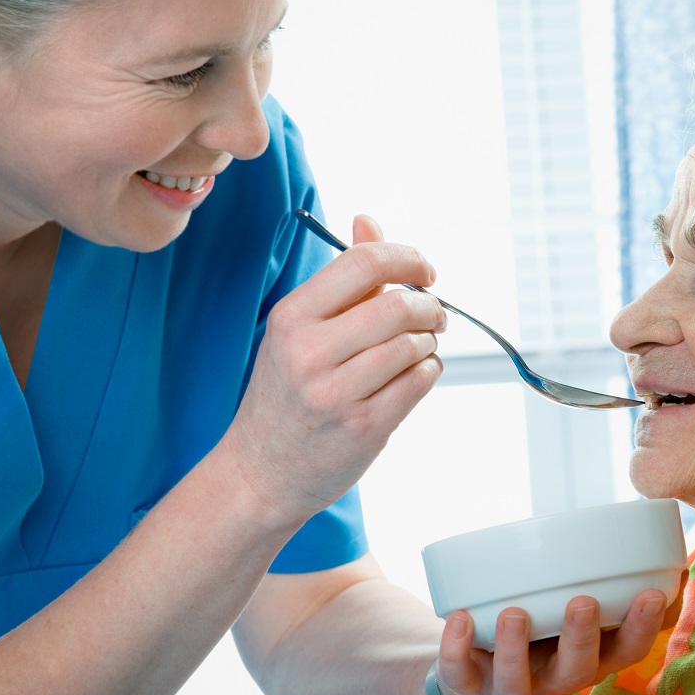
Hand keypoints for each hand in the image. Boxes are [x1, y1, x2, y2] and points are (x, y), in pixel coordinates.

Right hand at [220, 214, 444, 525]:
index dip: (408, 258)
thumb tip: (368, 221)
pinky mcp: (364, 427)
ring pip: (414, 344)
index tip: (425, 270)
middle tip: (435, 314)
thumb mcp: (298, 329)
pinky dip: (429, 371)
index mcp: (293, 317)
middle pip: (398, 305)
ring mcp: (336, 393)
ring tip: (418, 348)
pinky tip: (414, 374)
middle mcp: (310, 352)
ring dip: (429, 342)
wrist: (260, 472)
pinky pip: (420, 382)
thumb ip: (342, 278)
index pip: (364, 263)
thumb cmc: (286, 393)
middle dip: (430, 306)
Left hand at [433, 588, 677, 694]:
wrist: (477, 679)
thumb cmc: (542, 629)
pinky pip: (461, 673)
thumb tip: (655, 539)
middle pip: (578, 671)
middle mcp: (557, 678)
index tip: (652, 593)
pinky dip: (458, 648)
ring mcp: (513, 686)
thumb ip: (607, 585)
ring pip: (517, 682)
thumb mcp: (577, 614)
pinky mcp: (470, 686)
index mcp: (591, 657)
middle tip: (582, 602)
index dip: (642, 627)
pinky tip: (460, 618)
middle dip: (581, 638)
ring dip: (516, 648)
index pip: (627, 650)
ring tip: (514, 613)